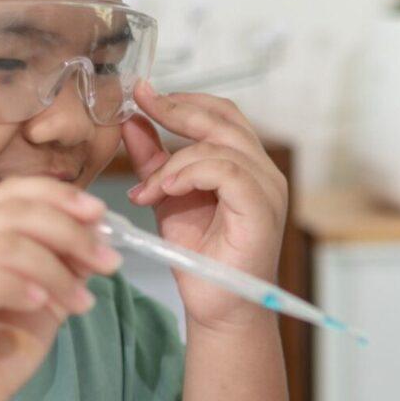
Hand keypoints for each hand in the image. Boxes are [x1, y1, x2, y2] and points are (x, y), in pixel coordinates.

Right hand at [0, 179, 118, 400]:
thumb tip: (97, 241)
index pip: (13, 193)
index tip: (101, 216)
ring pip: (1, 245)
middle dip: (71, 232)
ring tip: (82, 302)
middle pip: (13, 211)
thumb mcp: (41, 310)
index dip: (60, 196)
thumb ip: (63, 273)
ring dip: (55, 268)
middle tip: (108, 262)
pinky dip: (17, 286)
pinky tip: (44, 304)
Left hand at [120, 80, 288, 331]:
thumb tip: (132, 122)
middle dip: (177, 109)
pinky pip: (226, 172)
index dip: (182, 99)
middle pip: (223, 118)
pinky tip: (166, 191)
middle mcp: (263, 171)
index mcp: (245, 165)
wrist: (216, 307)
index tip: (142, 93)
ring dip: (174, 162)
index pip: (219, 114)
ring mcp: (267, 189)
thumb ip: (154, 160)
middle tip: (141, 104)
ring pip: (219, 146)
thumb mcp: (168, 197)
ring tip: (148, 188)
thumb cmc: (200, 258)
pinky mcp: (262, 209)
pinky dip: (190, 175)